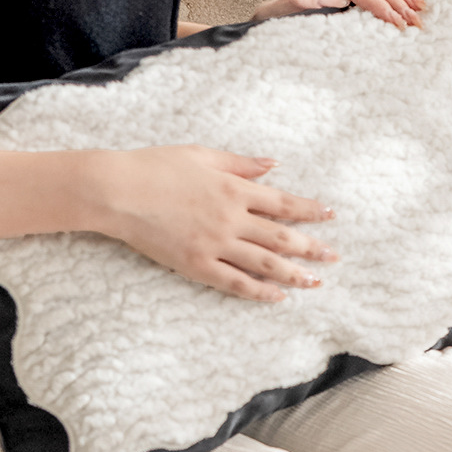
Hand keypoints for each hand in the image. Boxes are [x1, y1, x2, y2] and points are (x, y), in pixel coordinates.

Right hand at [86, 146, 337, 301]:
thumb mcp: (204, 155)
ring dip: (294, 273)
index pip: (284, 203)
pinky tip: (277, 297)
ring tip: (316, 282)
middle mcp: (232, 218)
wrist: (117, 191)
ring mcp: (215, 244)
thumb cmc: (157, 166)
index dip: (310, 211)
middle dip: (312, 246)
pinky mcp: (195, 264)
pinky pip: (234, 282)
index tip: (331, 216)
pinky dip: (258, 291)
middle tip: (334, 257)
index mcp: (236, 189)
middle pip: (282, 237)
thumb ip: (242, 163)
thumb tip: (274, 164)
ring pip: (265, 263)